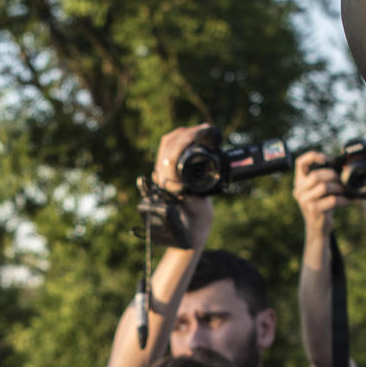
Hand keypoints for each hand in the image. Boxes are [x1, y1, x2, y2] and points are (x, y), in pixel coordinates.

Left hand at [150, 124, 215, 247]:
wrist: (187, 237)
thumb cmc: (195, 227)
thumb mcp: (200, 209)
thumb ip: (197, 196)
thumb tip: (194, 183)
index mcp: (168, 185)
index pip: (170, 155)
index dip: (184, 140)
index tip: (199, 132)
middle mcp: (161, 178)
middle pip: (167, 144)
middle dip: (185, 133)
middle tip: (203, 129)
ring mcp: (162, 176)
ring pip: (166, 146)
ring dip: (182, 135)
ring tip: (200, 132)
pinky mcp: (167, 176)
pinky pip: (170, 153)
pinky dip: (181, 143)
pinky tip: (194, 142)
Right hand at [294, 150, 345, 234]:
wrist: (317, 229)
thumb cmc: (321, 206)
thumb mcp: (317, 192)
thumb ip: (323, 179)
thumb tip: (342, 167)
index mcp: (299, 183)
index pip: (300, 163)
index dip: (312, 156)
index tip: (325, 159)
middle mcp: (299, 191)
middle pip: (315, 175)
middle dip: (332, 175)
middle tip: (340, 181)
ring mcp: (305, 201)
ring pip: (324, 187)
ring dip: (338, 188)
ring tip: (344, 192)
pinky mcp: (313, 210)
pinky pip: (332, 200)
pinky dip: (343, 200)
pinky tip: (348, 201)